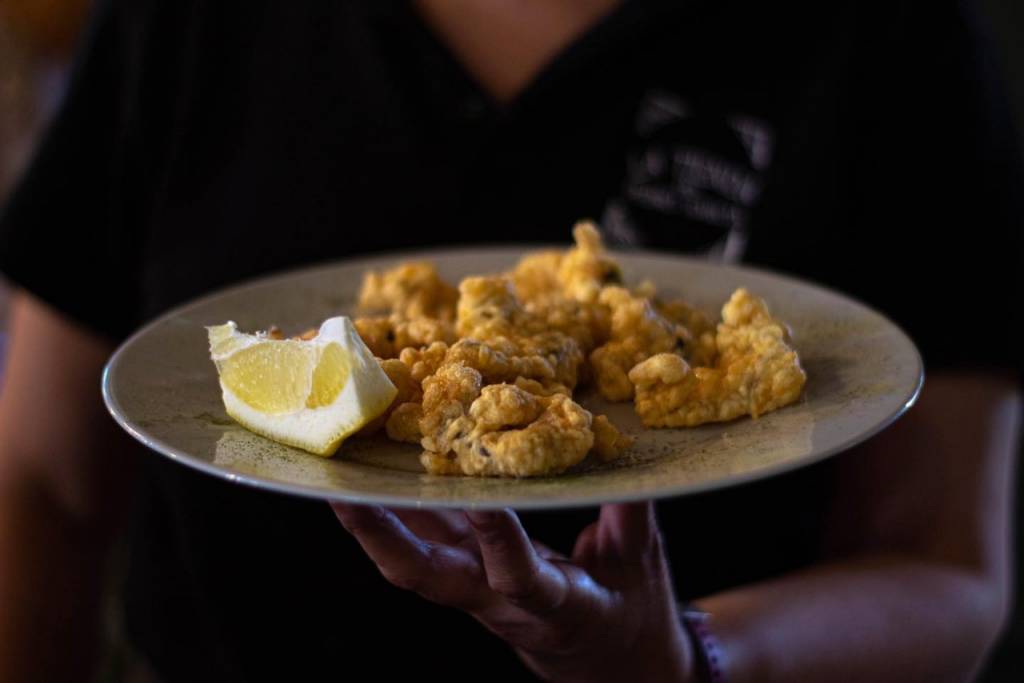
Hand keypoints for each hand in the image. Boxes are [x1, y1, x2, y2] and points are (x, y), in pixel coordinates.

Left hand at [331, 501, 694, 681]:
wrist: (604, 663)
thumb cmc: (628, 614)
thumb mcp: (643, 566)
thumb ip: (632, 514)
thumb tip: (623, 455)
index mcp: (553, 607)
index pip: (519, 578)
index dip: (500, 539)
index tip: (483, 495)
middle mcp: (497, 602)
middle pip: (426, 577)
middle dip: (383, 537)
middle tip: (345, 492)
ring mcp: (473, 590)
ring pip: (410, 563)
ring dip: (371, 523)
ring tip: (337, 473)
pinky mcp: (463, 576)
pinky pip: (421, 543)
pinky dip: (395, 510)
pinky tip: (373, 473)